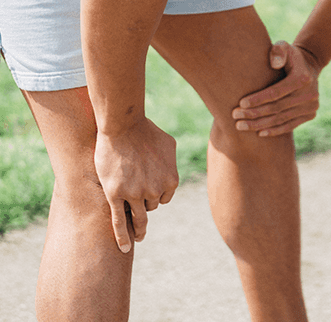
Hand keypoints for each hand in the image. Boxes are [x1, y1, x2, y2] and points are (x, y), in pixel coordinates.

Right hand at [94, 118, 178, 252]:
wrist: (124, 126)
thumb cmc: (147, 131)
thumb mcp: (169, 146)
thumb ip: (171, 162)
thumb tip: (170, 171)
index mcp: (171, 179)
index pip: (165, 197)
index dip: (156, 194)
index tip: (147, 190)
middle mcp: (155, 189)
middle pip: (152, 206)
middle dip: (146, 203)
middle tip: (139, 209)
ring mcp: (135, 194)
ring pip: (139, 216)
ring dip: (138, 228)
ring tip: (138, 236)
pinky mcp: (115, 195)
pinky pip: (120, 222)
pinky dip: (122, 237)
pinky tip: (125, 248)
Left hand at [232, 41, 320, 136]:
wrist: (308, 65)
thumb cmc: (289, 55)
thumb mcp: (284, 46)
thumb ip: (278, 51)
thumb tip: (274, 63)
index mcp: (302, 77)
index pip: (276, 92)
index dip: (257, 99)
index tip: (240, 104)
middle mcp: (309, 94)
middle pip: (277, 108)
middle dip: (254, 114)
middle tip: (235, 116)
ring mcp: (311, 106)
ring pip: (281, 119)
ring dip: (260, 125)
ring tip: (241, 126)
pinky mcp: (310, 115)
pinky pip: (290, 125)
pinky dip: (274, 130)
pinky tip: (259, 132)